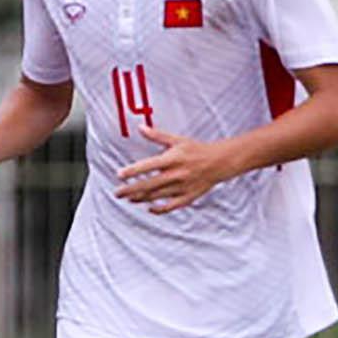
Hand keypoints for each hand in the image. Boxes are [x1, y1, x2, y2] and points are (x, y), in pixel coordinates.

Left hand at [113, 125, 239, 213]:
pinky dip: (159, 209)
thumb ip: (157, 136)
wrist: (220, 162)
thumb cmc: (197, 150)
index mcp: (172, 159)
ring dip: (140, 198)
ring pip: (157, 196)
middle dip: (130, 190)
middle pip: (148, 185)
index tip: (119, 175)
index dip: (132, 171)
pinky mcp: (188, 197)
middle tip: (117, 193)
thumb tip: (140, 128)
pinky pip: (171, 206)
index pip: (147, 166)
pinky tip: (149, 207)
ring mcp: (182, 187)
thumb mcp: (177, 140)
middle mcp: (176, 174)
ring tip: (129, 198)